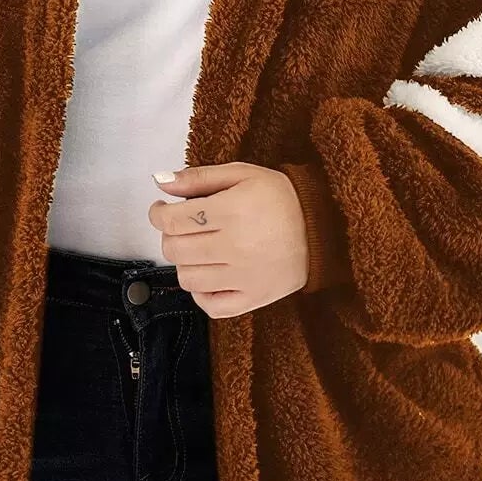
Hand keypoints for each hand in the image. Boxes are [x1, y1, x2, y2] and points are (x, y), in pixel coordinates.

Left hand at [146, 161, 310, 316]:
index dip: (158, 214)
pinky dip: (201, 294)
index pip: (172, 220)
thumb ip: (198, 177)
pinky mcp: (254, 298)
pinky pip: (211, 306)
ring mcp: (245, 277)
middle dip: (169, 237)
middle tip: (182, 228)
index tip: (162, 211)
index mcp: (232, 211)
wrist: (324, 228)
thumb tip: (160, 182)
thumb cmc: (281, 198)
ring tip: (197, 250)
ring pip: (188, 279)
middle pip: (175, 250)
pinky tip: (209, 276)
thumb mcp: (242, 174)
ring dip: (184, 263)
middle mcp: (236, 246)